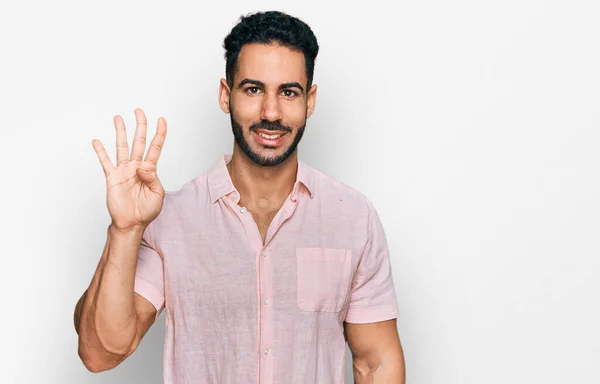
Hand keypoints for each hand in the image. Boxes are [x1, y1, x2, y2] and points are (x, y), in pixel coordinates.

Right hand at [92, 108, 166, 231]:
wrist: (132, 223)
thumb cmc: (146, 210)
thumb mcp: (158, 194)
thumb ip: (152, 177)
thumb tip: (142, 165)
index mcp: (150, 170)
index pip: (155, 147)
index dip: (160, 134)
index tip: (162, 120)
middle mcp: (136, 166)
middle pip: (139, 141)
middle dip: (140, 125)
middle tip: (139, 111)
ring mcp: (124, 170)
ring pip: (122, 146)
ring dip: (120, 132)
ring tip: (118, 117)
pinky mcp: (112, 177)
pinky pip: (106, 162)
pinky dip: (101, 152)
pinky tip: (97, 141)